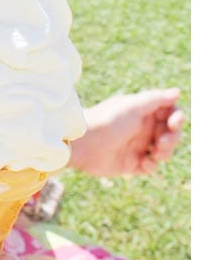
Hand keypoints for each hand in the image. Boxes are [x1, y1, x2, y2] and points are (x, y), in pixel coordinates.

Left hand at [69, 88, 183, 176]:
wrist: (83, 144)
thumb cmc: (106, 121)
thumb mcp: (132, 106)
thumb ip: (155, 99)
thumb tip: (177, 92)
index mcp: (141, 112)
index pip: (169, 114)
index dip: (176, 118)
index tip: (174, 122)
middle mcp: (141, 129)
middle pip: (170, 134)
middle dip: (172, 138)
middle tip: (161, 143)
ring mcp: (136, 146)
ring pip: (163, 151)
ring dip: (165, 153)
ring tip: (155, 153)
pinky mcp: (130, 163)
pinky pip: (150, 166)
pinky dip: (151, 165)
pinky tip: (143, 163)